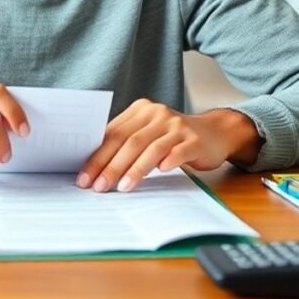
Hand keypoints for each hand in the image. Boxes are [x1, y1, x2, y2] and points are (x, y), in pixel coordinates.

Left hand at [77, 100, 261, 192]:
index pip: (113, 134)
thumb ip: (127, 142)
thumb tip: (95, 168)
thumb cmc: (174, 137)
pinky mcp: (195, 140)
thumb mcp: (149, 133)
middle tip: (98, 186)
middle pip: (129, 141)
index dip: (96, 156)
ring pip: (151, 148)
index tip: (84, 177)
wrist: (215, 132)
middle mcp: (158, 114)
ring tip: (121, 188)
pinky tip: (160, 172)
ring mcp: (177, 126)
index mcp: (140, 110)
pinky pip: (179, 151)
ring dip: (134, 169)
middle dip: (110, 166)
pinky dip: (169, 161)